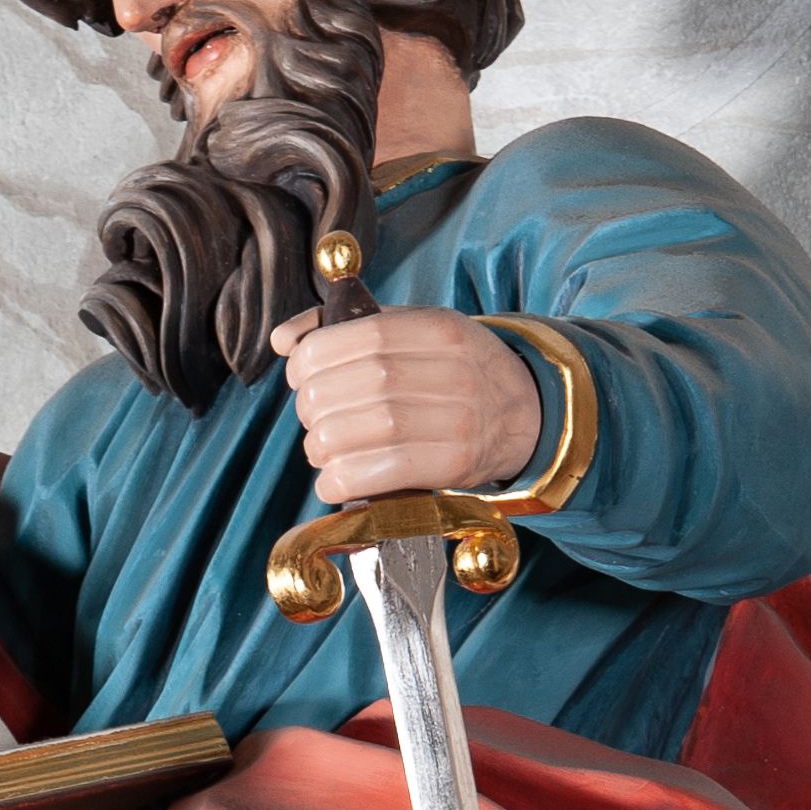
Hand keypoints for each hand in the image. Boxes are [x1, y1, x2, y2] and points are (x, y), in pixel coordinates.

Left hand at [272, 306, 541, 505]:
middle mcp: (454, 370)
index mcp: (440, 329)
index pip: (363, 336)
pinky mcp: (458, 463)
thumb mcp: (415, 332)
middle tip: (310, 418)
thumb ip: (349, 326)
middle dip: (317, 404)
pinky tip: (332, 482)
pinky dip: (346, 480)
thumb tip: (284, 339)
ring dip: (326, 445)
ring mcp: (460, 418)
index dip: (316, 357)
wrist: (526, 414)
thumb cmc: (454, 373)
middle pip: (363, 384)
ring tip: (320, 450)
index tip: (298, 375)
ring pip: (371, 429)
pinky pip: (388, 471)